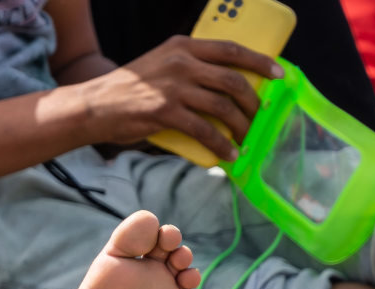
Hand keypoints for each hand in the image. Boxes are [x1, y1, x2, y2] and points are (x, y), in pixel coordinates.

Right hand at [76, 36, 282, 158]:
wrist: (95, 106)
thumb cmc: (128, 90)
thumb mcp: (159, 65)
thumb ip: (186, 69)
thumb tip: (221, 91)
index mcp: (182, 46)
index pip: (231, 49)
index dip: (260, 61)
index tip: (279, 74)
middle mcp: (181, 62)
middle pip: (233, 80)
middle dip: (254, 102)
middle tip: (261, 117)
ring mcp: (174, 87)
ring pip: (223, 106)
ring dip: (242, 126)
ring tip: (248, 140)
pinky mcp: (166, 112)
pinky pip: (205, 131)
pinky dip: (222, 145)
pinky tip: (229, 155)